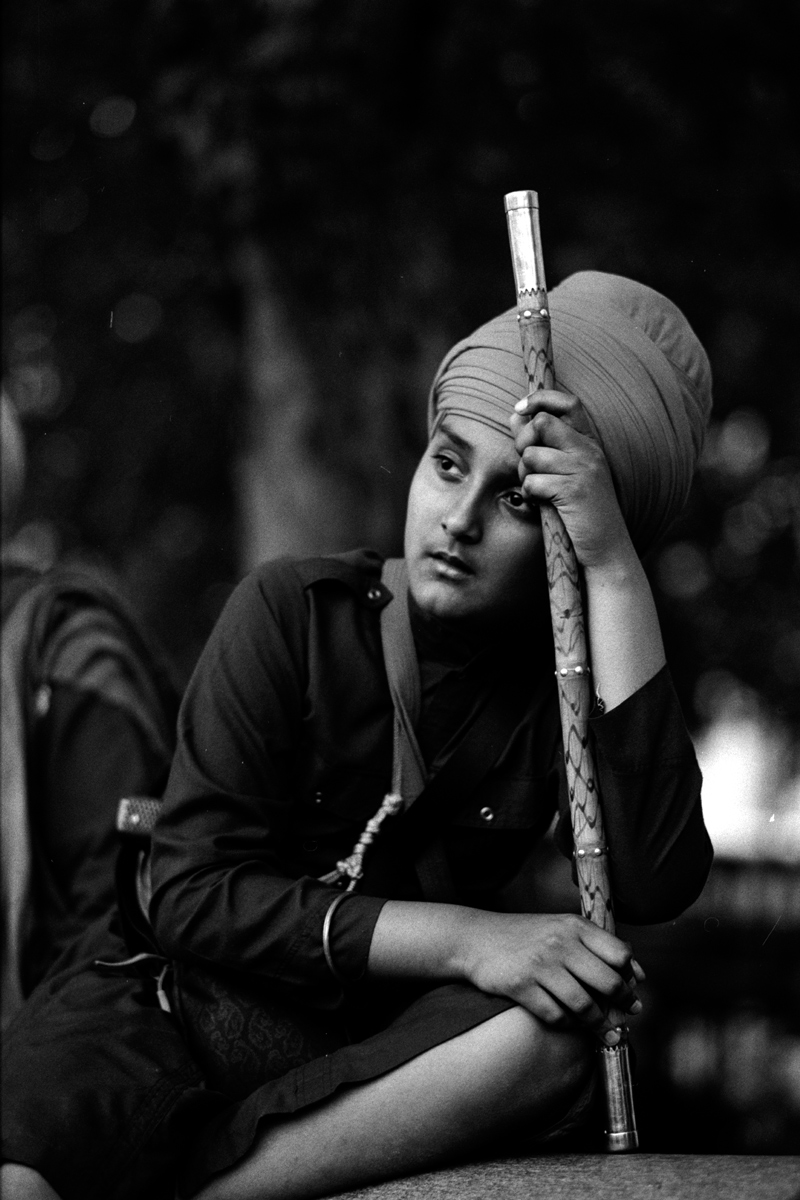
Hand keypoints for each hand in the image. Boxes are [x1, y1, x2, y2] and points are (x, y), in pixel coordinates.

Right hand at [461, 910, 644, 1042]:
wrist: (476, 938)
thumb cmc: (525, 936)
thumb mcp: (561, 928)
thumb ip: (597, 946)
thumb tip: (638, 974)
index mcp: (574, 926)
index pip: (620, 953)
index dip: (630, 976)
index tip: (632, 990)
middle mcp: (560, 943)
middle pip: (609, 982)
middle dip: (623, 1004)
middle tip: (628, 1015)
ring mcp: (540, 965)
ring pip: (585, 1005)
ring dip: (599, 1023)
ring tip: (605, 1031)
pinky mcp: (521, 987)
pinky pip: (557, 1016)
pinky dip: (568, 1024)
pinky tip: (570, 1023)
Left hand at [510, 390, 631, 570]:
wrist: (607, 547)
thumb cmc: (582, 511)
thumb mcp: (565, 472)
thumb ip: (542, 443)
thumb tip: (516, 416)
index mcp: (589, 443)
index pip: (568, 402)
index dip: (540, 399)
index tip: (520, 408)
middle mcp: (589, 450)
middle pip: (542, 424)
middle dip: (524, 443)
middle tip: (527, 465)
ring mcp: (584, 469)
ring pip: (532, 455)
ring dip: (525, 474)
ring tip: (538, 490)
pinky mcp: (574, 490)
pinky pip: (533, 481)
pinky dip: (531, 494)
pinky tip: (542, 504)